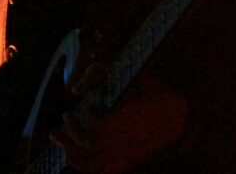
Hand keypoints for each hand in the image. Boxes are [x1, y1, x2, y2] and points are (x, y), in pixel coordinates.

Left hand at [49, 73, 187, 172]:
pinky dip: (86, 167)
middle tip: (56, 129)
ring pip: (97, 163)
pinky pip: (106, 171)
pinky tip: (73, 158)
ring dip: (73, 154)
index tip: (71, 112)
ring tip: (60, 142)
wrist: (180, 114)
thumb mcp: (128, 72)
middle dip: (70, 138)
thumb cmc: (152, 90)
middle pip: (93, 148)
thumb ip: (97, 73)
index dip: (81, 124)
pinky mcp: (131, 161)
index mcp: (132, 117)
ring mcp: (132, 153)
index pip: (99, 130)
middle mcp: (132, 139)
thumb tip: (74, 90)